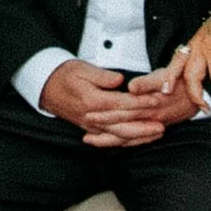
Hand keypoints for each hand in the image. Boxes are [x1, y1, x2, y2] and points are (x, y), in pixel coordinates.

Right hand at [39, 60, 199, 145]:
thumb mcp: (82, 68)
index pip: (122, 104)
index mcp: (93, 101)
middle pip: (124, 124)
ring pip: (120, 136)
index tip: (156, 100)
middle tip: (163, 123)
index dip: (141, 103)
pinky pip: (112, 139)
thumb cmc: (65, 75)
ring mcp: (92, 127)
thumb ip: (103, 76)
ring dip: (140, 136)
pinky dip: (127, 141)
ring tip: (157, 133)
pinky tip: (140, 140)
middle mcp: (93, 117)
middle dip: (145, 125)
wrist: (46, 88)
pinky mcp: (92, 130)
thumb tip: (120, 80)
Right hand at [162, 10, 210, 103]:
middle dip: (198, 96)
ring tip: (167, 94)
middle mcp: (202, 45)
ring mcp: (195, 41)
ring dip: (172, 81)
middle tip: (206, 109)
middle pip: (193, 77)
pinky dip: (171, 68)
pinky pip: (178, 56)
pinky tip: (167, 78)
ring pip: (178, 66)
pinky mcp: (193, 39)